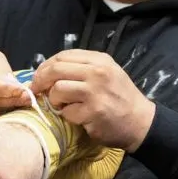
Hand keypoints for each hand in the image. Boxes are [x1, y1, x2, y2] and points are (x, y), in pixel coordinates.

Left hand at [30, 49, 155, 152]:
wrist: (141, 122)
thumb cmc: (120, 97)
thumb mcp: (106, 73)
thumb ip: (81, 69)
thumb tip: (47, 71)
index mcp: (99, 60)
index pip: (63, 56)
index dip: (46, 66)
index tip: (39, 76)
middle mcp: (97, 72)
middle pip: (56, 69)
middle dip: (41, 81)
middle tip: (37, 91)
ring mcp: (95, 92)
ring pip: (58, 89)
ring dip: (54, 100)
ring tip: (63, 106)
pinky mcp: (93, 112)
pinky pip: (67, 112)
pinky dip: (68, 116)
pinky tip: (78, 117)